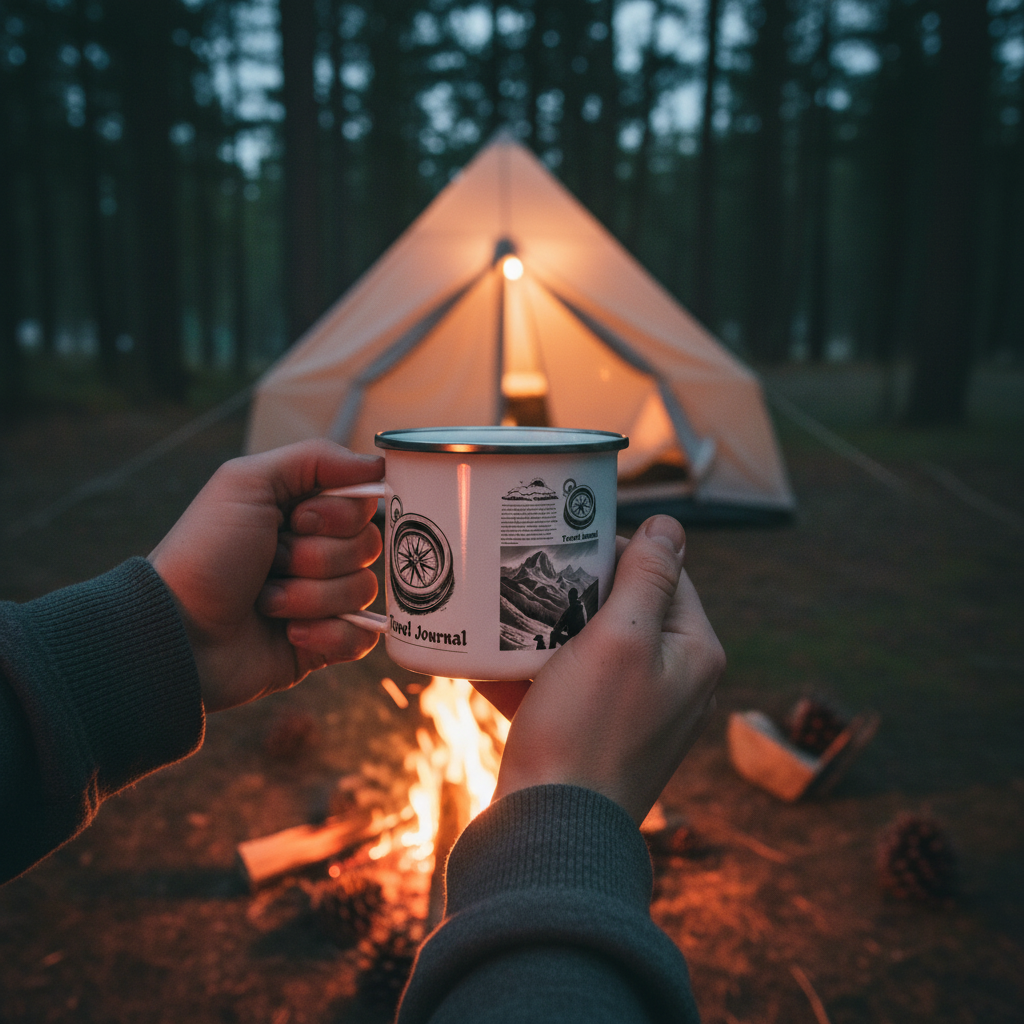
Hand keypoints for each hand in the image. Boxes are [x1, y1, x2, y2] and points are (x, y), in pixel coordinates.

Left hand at [148, 439, 383, 711]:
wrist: (177, 632)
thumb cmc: (204, 554)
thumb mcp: (246, 482)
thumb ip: (314, 459)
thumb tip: (377, 463)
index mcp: (303, 512)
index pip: (363, 503)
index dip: (338, 514)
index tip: (296, 520)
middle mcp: (317, 551)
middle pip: (368, 545)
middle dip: (317, 557)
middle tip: (272, 563)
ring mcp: (323, 599)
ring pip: (363, 590)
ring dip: (310, 597)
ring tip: (267, 602)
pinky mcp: (324, 643)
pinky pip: (362, 636)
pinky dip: (327, 634)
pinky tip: (288, 634)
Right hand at [475, 515, 724, 823]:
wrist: (550, 831)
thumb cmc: (587, 730)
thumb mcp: (622, 640)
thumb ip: (649, 577)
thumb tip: (672, 525)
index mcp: (694, 654)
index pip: (665, 574)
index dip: (617, 550)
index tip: (567, 541)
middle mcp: (674, 682)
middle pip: (626, 609)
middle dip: (576, 591)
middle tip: (531, 572)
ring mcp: (635, 711)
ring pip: (590, 646)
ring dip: (548, 629)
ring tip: (505, 611)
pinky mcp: (596, 734)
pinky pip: (567, 686)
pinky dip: (534, 672)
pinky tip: (490, 659)